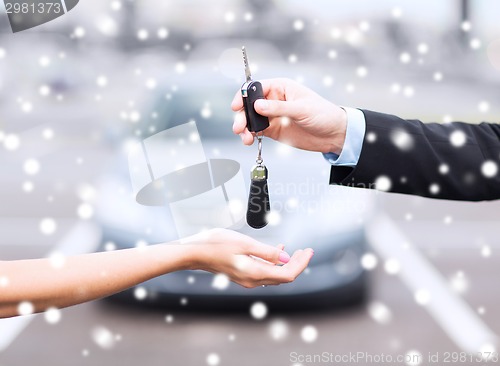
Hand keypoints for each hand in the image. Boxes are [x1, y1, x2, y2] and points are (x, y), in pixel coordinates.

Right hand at [183, 228, 313, 287]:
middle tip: (307, 251)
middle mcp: (252, 280)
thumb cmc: (216, 245)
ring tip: (296, 251)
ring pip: (275, 275)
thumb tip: (285, 258)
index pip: (287, 274)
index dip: (301, 264)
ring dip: (287, 263)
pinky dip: (274, 263)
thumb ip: (267, 252)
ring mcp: (247, 279)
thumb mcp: (245, 243)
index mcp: (255, 273)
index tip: (308, 252)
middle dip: (297, 263)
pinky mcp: (242, 274)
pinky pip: (265, 272)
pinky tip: (277, 251)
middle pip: (283, 276)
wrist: (194, 253)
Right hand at [232, 78, 347, 153]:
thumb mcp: (301, 109)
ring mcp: (273, 116)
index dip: (244, 96)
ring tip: (245, 138)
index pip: (256, 88)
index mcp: (281, 88)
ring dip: (244, 128)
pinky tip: (249, 140)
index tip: (237, 106)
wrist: (333, 135)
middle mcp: (274, 100)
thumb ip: (279, 108)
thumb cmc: (323, 115)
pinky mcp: (273, 130)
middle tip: (239, 127)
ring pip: (251, 119)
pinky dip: (250, 135)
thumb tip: (257, 106)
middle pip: (250, 105)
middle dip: (242, 115)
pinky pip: (257, 131)